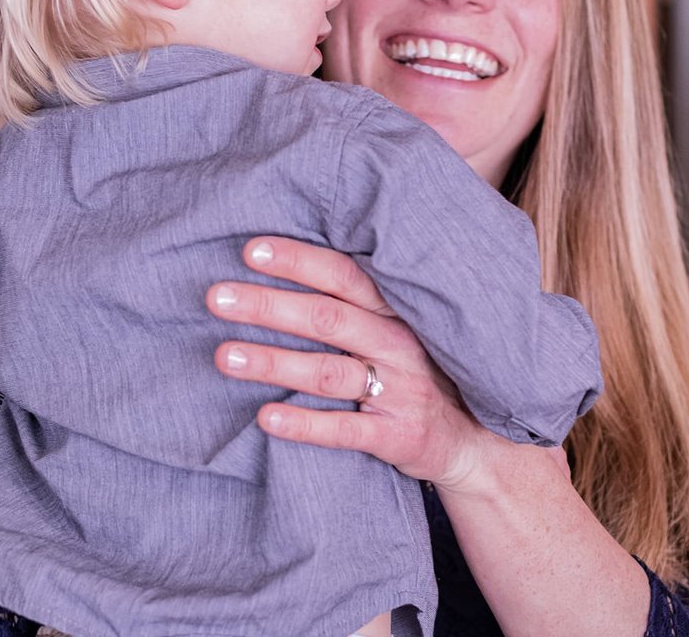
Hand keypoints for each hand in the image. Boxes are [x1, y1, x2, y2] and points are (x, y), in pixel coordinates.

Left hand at [205, 236, 492, 486]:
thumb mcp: (396, 325)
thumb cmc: (417, 367)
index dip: (297, 260)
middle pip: (326, 317)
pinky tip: (265, 417)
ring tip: (223, 356)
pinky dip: (304, 424)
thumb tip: (281, 263)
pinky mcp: (396, 436)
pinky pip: (344, 430)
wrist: (472, 439)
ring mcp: (399, 389)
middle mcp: (398, 342)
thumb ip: (353, 299)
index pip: (343, 274)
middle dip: (269, 305)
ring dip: (272, 362)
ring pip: (328, 371)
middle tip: (217, 298)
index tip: (249, 249)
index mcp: (394, 309)